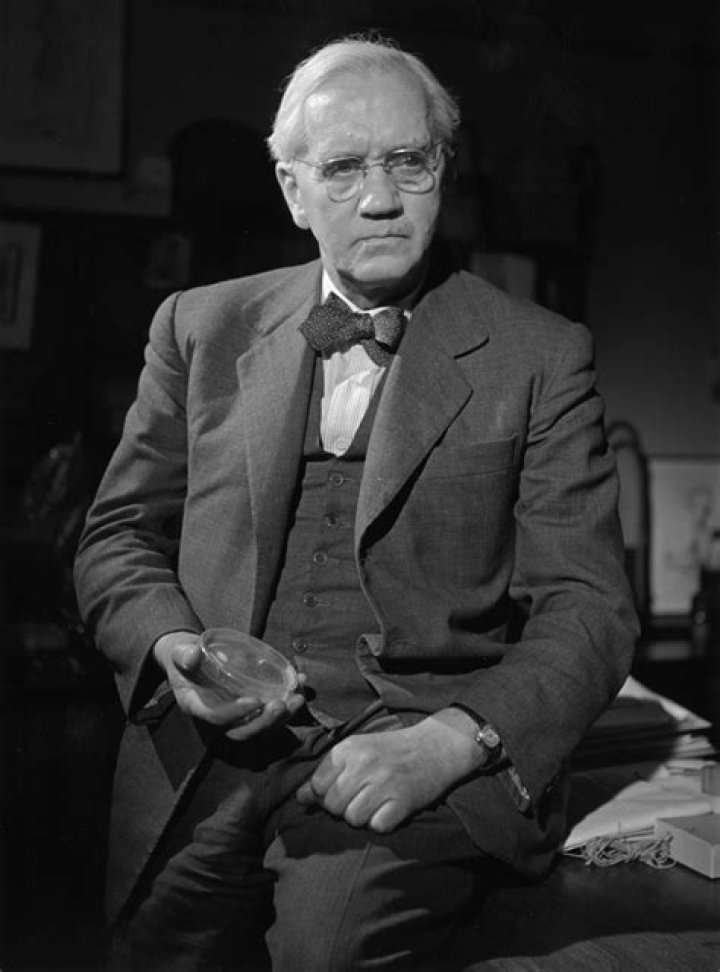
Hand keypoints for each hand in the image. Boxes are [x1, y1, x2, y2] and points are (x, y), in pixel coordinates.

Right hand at [153, 631, 305, 740]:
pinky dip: (287, 702)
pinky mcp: (249, 708)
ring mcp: (235, 715)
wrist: (192, 659)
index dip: (235, 713)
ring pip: (259, 726)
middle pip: (242, 731)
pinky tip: (300, 684)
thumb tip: (193, 654)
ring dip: (281, 717)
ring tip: (298, 698)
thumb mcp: (179, 653)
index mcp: (197, 706)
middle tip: (281, 705)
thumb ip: (184, 654)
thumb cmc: (185, 657)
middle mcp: (216, 717)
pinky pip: (268, 712)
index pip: (216, 717)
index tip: (255, 701)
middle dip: (264, 722)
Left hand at [296, 708, 483, 831]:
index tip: (342, 789)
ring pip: (353, 819)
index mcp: (347, 749)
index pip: (317, 786)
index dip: (325, 794)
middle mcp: (363, 765)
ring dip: (363, 816)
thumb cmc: (390, 751)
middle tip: (362, 796)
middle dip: (343, 807)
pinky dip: (382, 822)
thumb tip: (300, 798)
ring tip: (376, 802)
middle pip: (333, 806)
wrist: (435, 747)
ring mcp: (383, 783)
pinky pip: (377, 827)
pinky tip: (390, 808)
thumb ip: (328, 772)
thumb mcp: (357, 749)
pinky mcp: (402, 802)